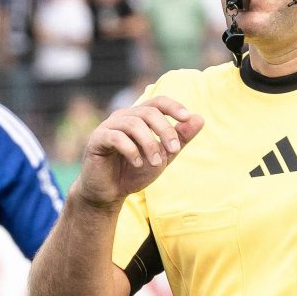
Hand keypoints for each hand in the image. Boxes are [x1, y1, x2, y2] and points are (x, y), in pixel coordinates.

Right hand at [76, 95, 203, 206]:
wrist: (109, 193)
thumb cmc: (134, 172)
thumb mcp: (163, 156)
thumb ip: (179, 139)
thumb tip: (200, 118)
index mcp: (139, 117)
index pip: (157, 102)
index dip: (173, 106)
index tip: (187, 117)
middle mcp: (123, 117)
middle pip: (148, 112)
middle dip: (165, 130)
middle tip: (173, 150)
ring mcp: (108, 127)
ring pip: (133, 124)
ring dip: (149, 144)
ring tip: (156, 163)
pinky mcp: (97, 140)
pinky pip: (116, 137)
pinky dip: (131, 150)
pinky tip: (137, 163)